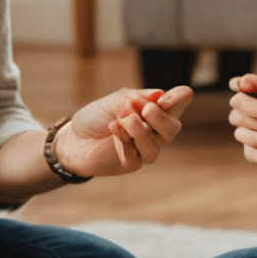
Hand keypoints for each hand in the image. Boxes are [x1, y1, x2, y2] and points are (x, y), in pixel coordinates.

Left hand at [55, 85, 194, 177]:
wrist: (74, 137)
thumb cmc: (97, 116)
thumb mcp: (116, 100)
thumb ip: (138, 98)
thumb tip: (160, 95)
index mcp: (153, 111)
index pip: (175, 105)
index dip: (180, 99)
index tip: (182, 93)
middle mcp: (152, 131)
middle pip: (172, 129)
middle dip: (161, 118)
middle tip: (145, 109)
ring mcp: (142, 150)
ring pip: (155, 149)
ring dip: (139, 132)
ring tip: (121, 121)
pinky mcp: (130, 164)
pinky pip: (136, 160)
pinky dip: (125, 145)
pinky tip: (114, 132)